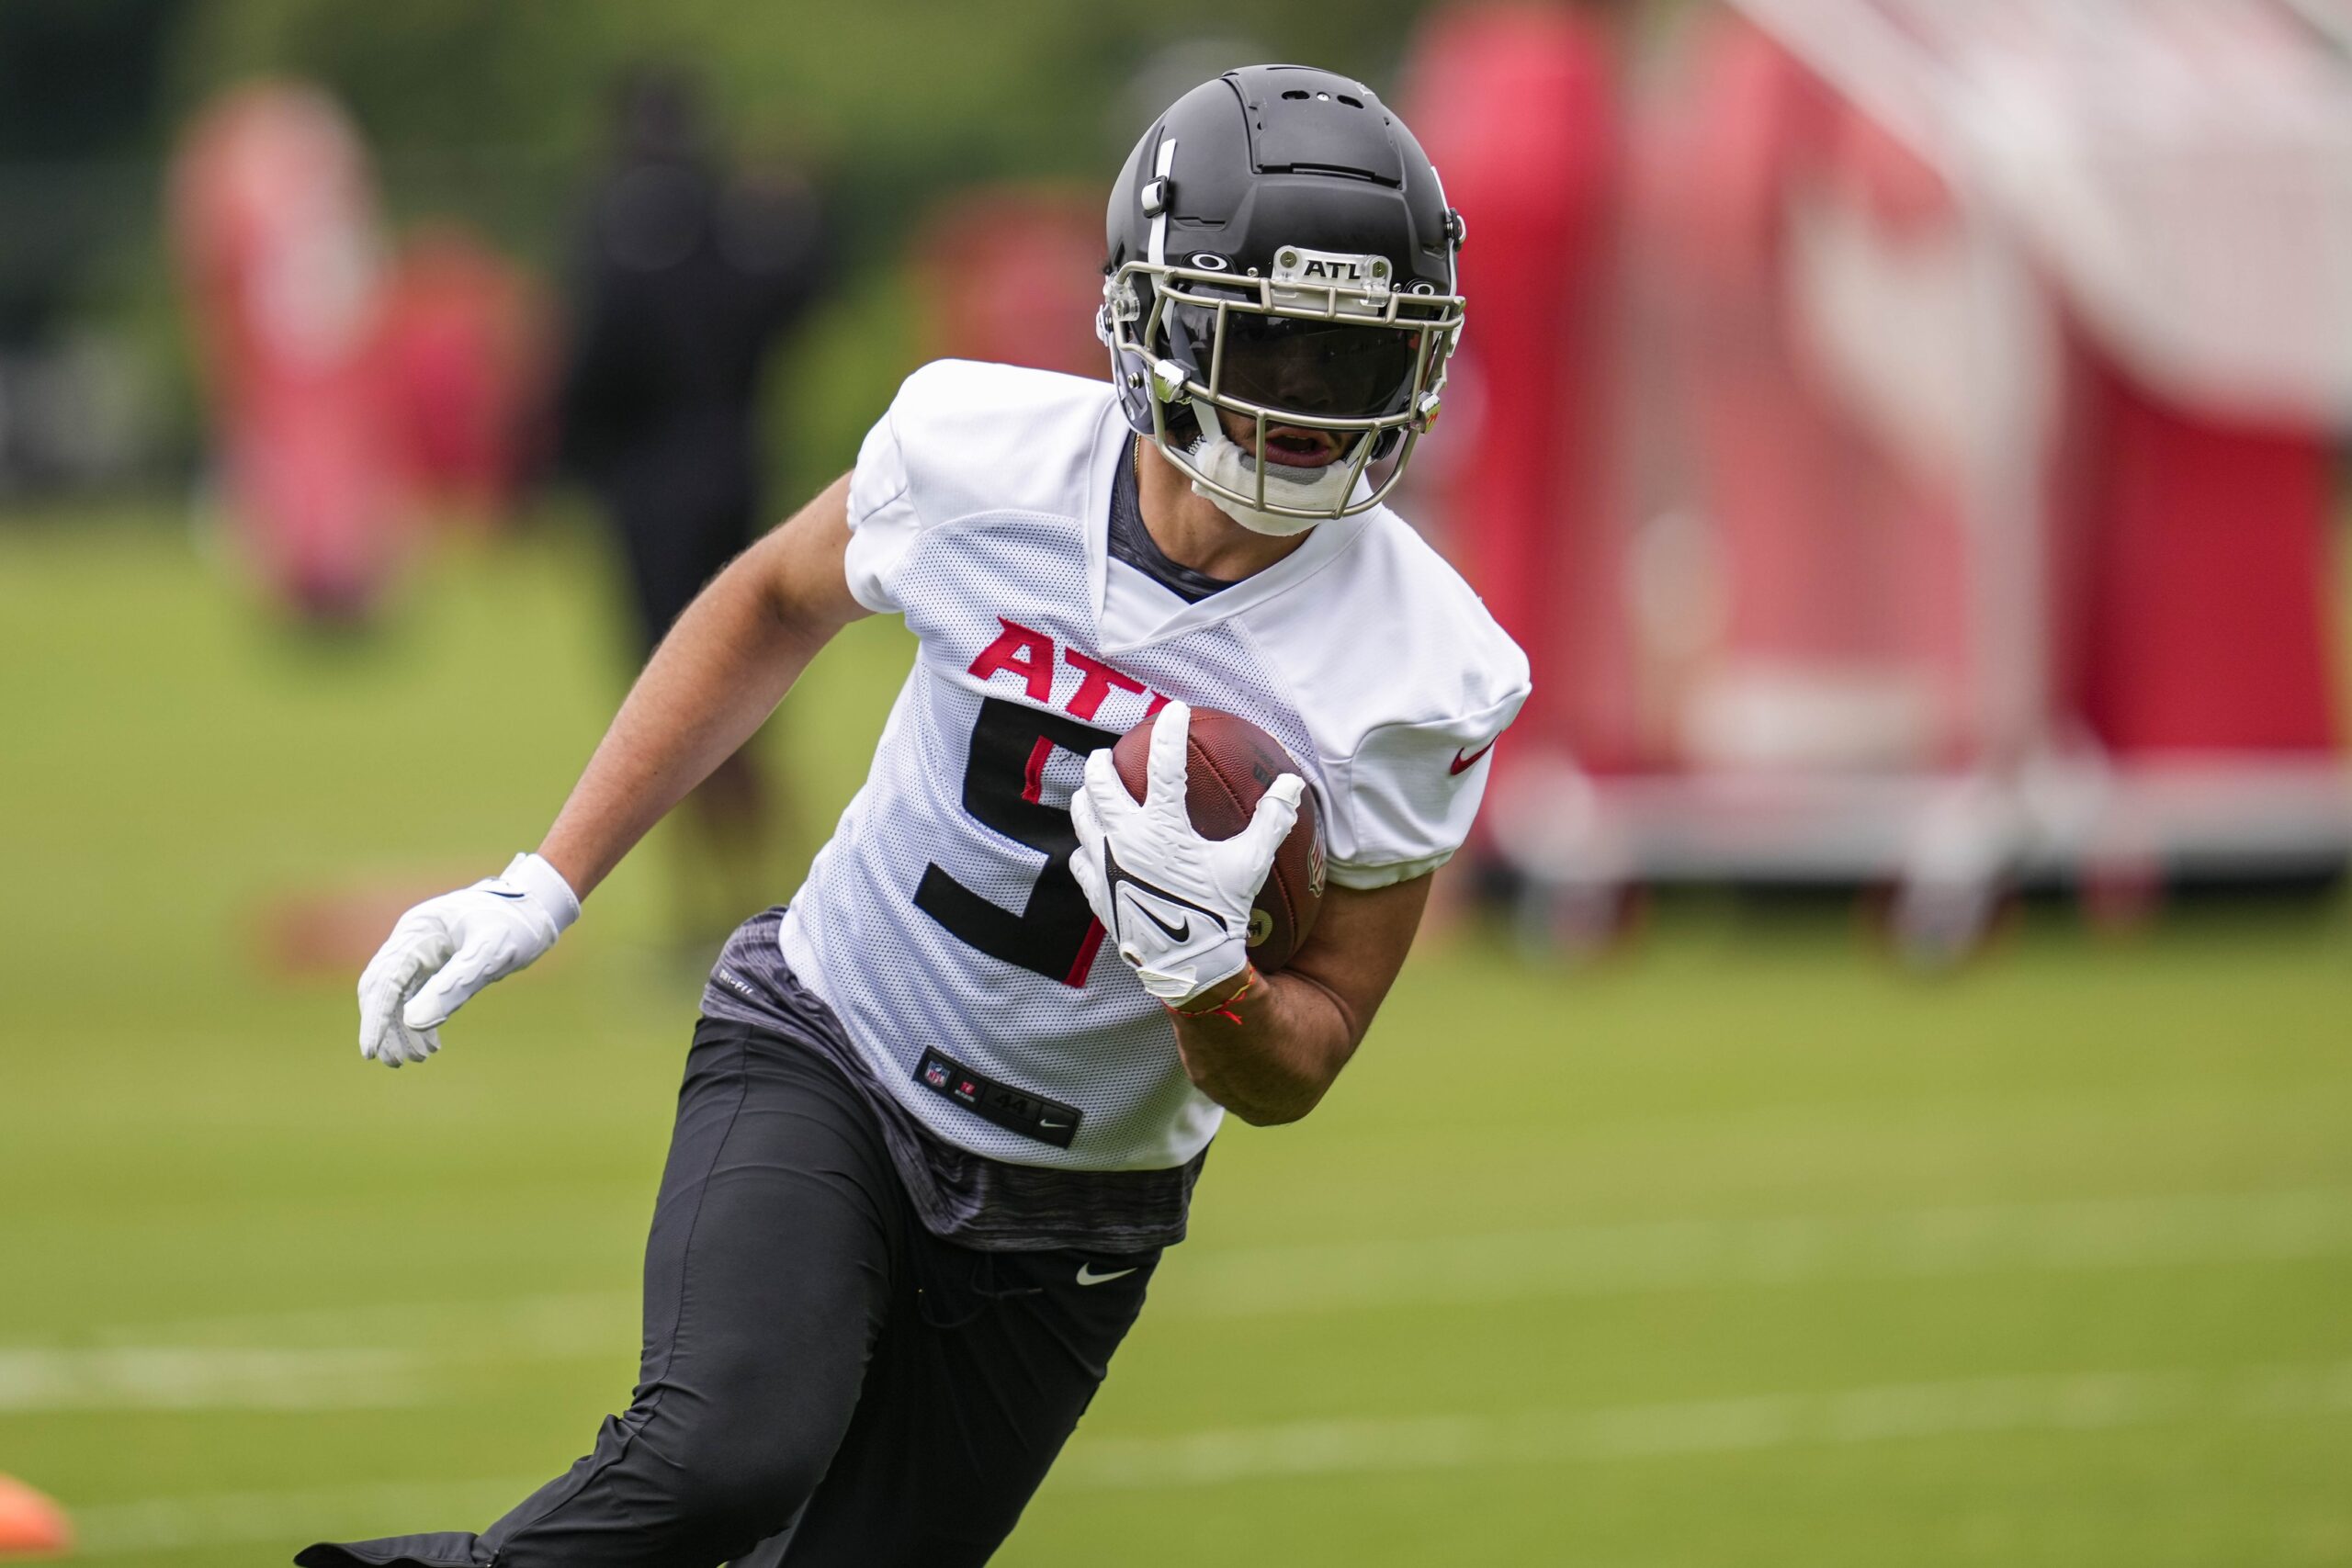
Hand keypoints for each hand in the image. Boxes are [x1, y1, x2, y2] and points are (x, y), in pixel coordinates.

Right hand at [355, 852, 579, 1067]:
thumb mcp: (489, 954)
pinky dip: (419, 1020)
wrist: (537, 906)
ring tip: (417, 1059)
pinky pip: (416, 995)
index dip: (376, 1017)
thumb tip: (414, 1023)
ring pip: (397, 995)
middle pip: (382, 988)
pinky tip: (431, 1045)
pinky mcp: (436, 963)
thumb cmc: (515, 923)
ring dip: (401, 1029)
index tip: (371, 1051)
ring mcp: (422, 951)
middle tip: (395, 1062)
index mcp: (418, 930)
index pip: (384, 979)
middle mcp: (412, 939)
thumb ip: (454, 986)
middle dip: (385, 1027)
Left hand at [1069, 701, 1303, 1003]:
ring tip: (1093, 789)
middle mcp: (1125, 838)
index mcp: (1163, 826)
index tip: (1175, 711)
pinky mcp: (1096, 891)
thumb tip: (1292, 781)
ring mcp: (1104, 865)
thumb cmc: (1219, 914)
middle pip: (1101, 784)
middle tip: (1110, 753)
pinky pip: (1079, 858)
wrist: (1186, 966)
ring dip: (1086, 796)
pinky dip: (1086, 844)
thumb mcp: (1250, 865)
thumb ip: (1271, 821)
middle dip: (1104, 762)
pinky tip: (1092, 845)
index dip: (1170, 731)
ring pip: (1081, 815)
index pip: (1164, 764)